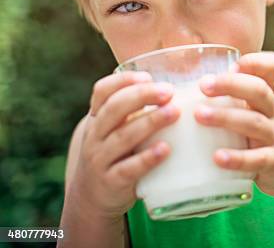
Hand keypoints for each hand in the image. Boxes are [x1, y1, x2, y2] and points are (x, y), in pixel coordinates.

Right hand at [69, 72, 179, 217]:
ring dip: (150, 122)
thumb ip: (136, 111)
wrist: (91, 199)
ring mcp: (100, 159)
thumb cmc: (116, 155)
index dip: (123, 80)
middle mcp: (95, 135)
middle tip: (169, 91)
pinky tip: (165, 149)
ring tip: (175, 112)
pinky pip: (128, 169)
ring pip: (123, 137)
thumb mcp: (116, 131)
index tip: (148, 76)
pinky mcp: (111, 182)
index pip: (102, 91)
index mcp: (97, 118)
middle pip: (114, 109)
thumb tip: (179, 87)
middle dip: (142, 96)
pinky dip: (147, 158)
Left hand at [195, 51, 273, 197]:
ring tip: (199, 115)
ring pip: (253, 122)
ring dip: (225, 117)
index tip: (234, 62)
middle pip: (258, 90)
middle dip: (230, 84)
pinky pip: (257, 159)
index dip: (256, 62)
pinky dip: (237, 158)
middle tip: (203, 85)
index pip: (271, 69)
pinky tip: (217, 158)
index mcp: (268, 97)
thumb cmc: (267, 136)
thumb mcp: (259, 112)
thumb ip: (233, 98)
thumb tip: (185, 89)